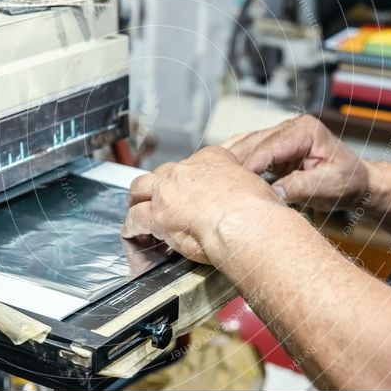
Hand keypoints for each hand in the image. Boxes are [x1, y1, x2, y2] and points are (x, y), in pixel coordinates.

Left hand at [121, 146, 282, 264]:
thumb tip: (241, 197)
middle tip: (159, 197)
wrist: (246, 223)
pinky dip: (133, 225)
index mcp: (211, 159)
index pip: (191, 165)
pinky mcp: (157, 215)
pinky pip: (136, 218)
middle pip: (162, 173)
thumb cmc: (257, 211)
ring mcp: (168, 190)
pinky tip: (133, 232)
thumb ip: (239, 187)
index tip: (188, 190)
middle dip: (158, 185)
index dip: (187, 180)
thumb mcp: (253, 185)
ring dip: (138, 199)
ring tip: (138, 209)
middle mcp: (186, 170)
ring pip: (141, 188)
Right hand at [223, 115, 369, 212]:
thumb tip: (272, 193)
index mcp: (304, 129)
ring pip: (244, 146)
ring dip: (229, 164)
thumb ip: (300, 186)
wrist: (357, 184)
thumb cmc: (349, 182)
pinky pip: (247, 154)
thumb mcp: (330, 186)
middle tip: (215, 184)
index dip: (249, 166)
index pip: (268, 147)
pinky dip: (234, 165)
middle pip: (251, 143)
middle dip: (233, 164)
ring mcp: (279, 137)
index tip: (233, 184)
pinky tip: (221, 177)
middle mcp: (288, 128)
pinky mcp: (272, 150)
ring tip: (212, 181)